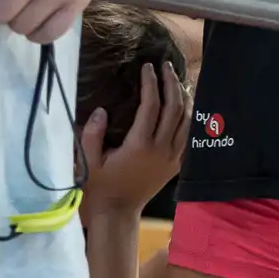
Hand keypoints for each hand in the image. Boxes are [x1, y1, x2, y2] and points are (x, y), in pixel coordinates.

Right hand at [79, 60, 192, 214]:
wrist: (118, 211)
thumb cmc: (100, 185)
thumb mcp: (88, 160)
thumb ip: (92, 134)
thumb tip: (101, 110)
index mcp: (140, 145)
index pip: (151, 106)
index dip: (151, 84)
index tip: (147, 67)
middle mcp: (162, 149)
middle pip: (175, 109)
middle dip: (172, 84)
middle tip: (166, 66)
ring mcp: (173, 157)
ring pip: (187, 121)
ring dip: (184, 98)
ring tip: (177, 81)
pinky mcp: (177, 164)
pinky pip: (189, 136)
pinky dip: (190, 117)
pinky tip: (186, 105)